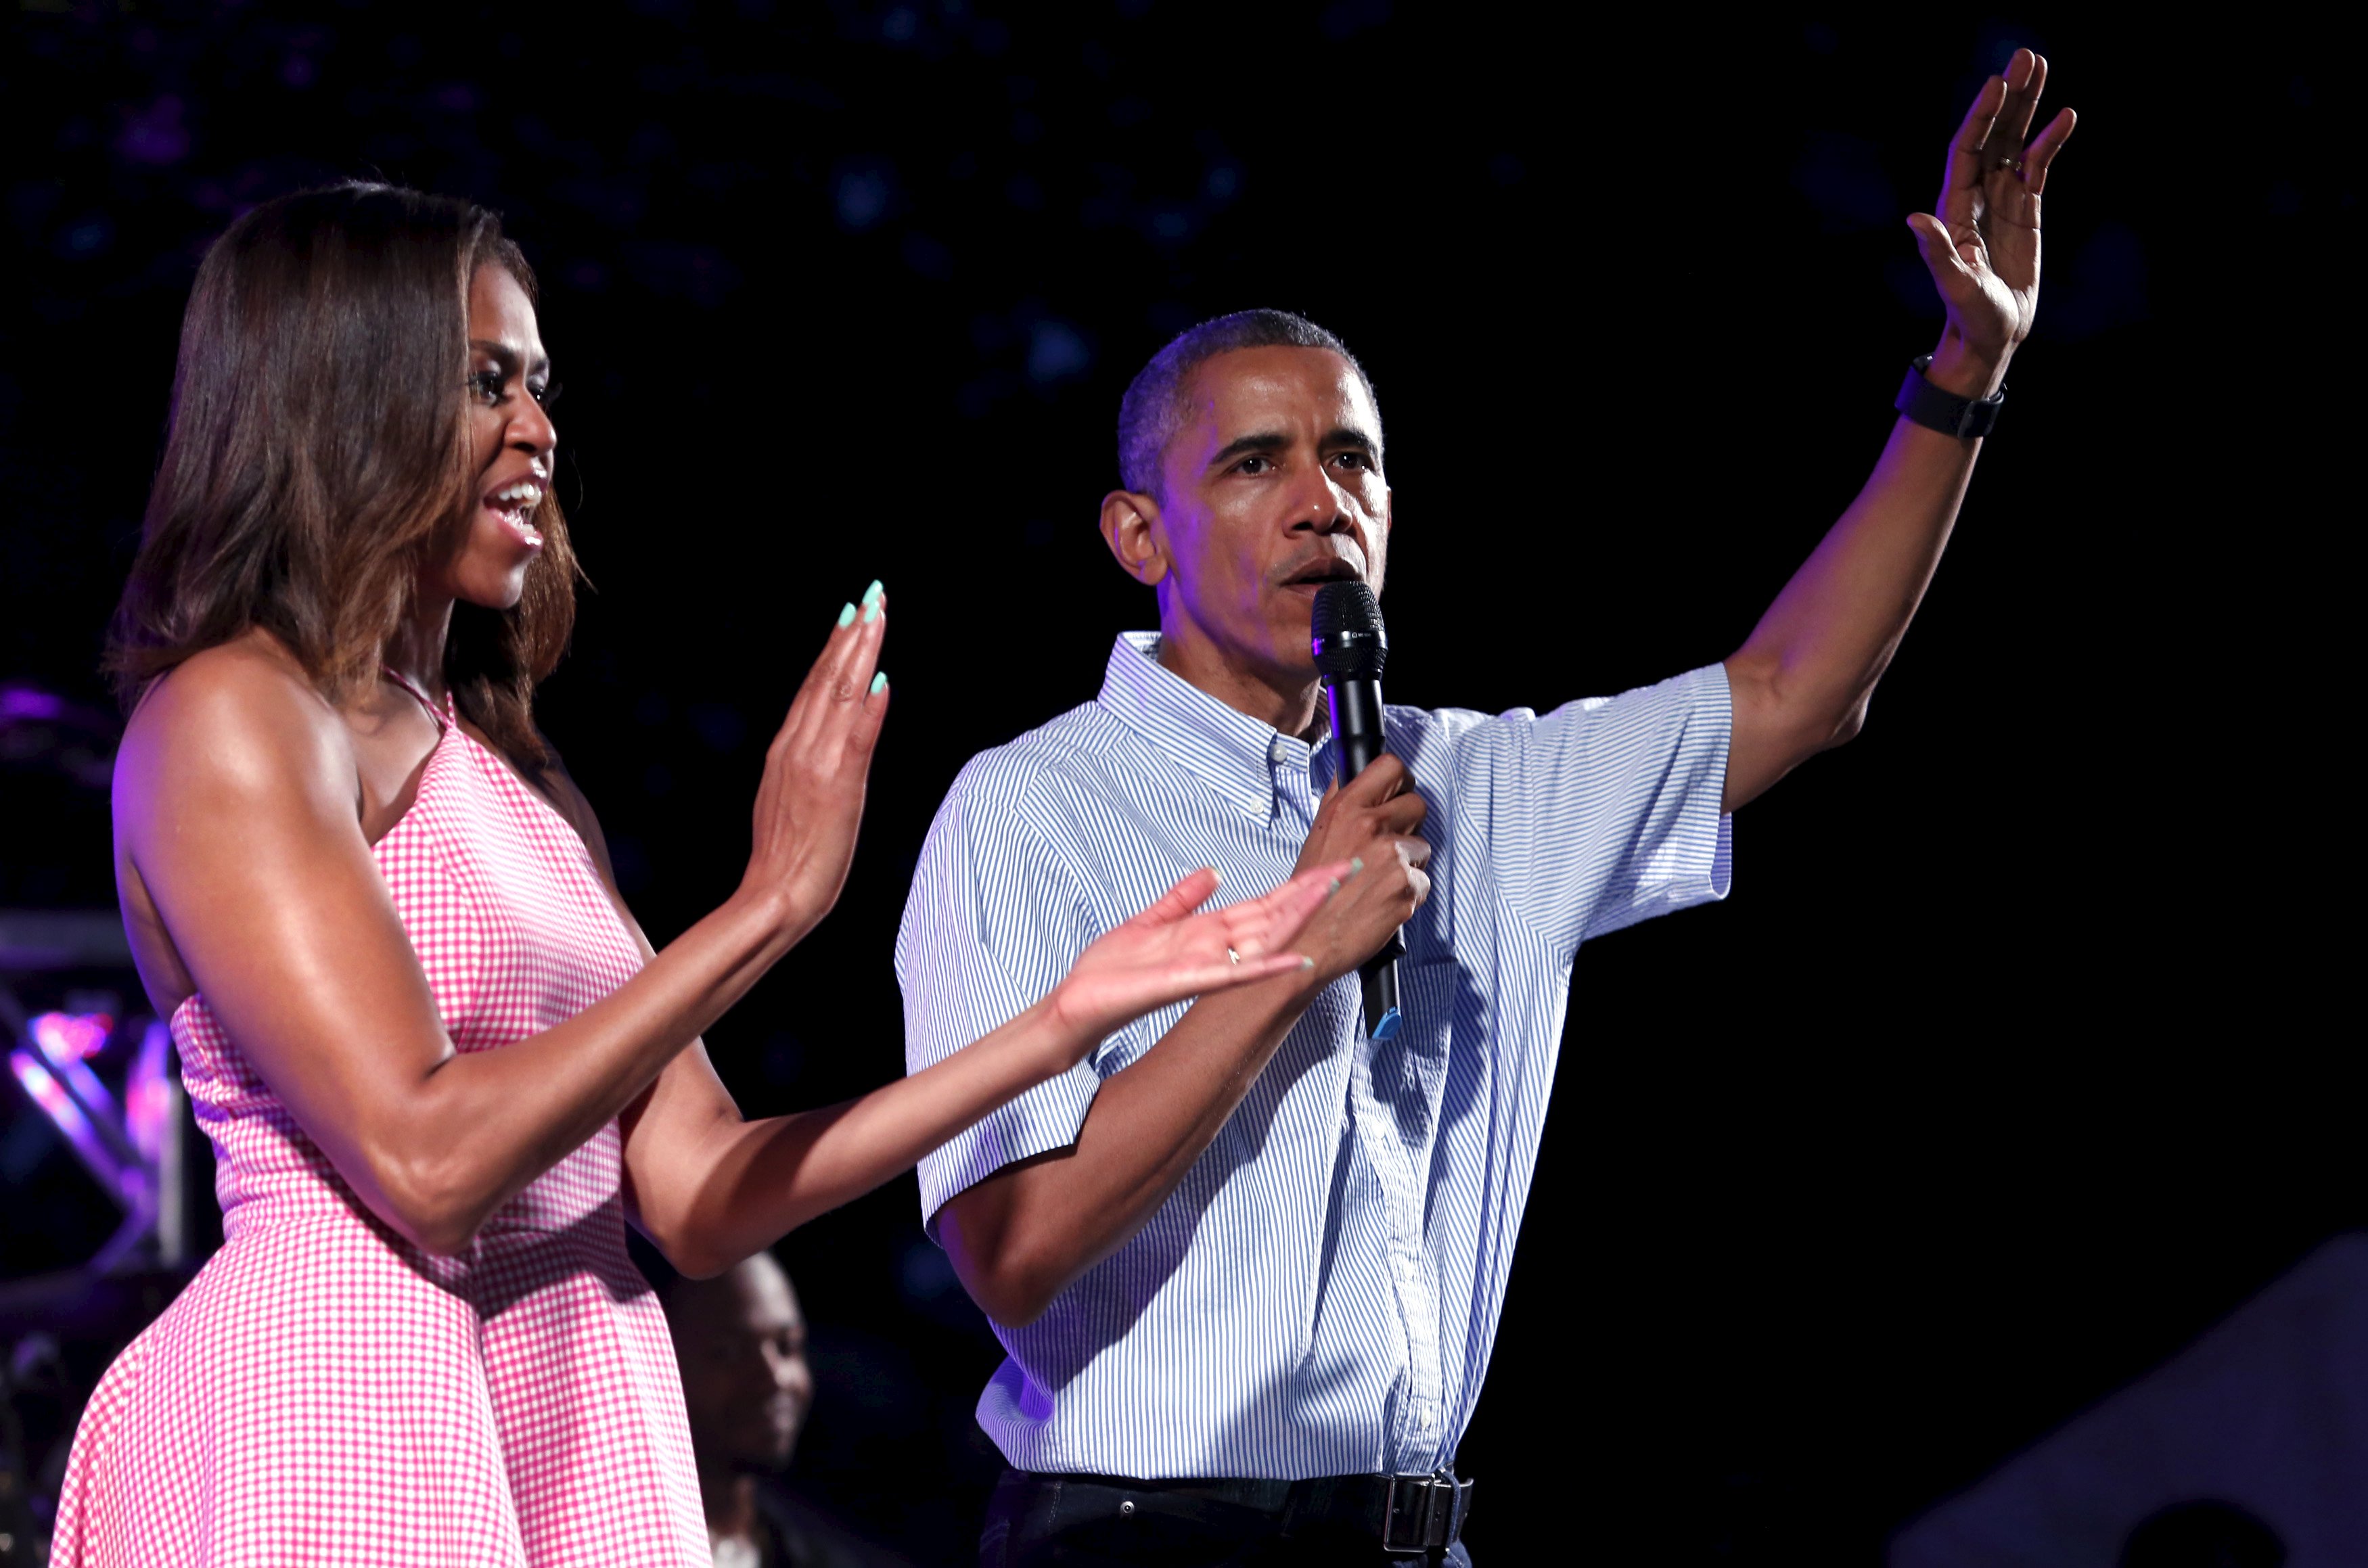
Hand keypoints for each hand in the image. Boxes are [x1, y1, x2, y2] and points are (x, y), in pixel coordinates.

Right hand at [739, 588, 889, 935]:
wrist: (773, 897)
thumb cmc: (788, 858)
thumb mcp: (791, 796)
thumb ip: (810, 758)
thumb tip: (833, 728)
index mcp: (787, 749)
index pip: (815, 685)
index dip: (836, 646)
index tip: (854, 613)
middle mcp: (799, 748)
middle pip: (828, 678)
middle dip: (853, 634)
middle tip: (873, 595)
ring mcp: (817, 765)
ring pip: (840, 696)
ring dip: (862, 654)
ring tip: (878, 617)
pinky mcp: (838, 788)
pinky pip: (857, 741)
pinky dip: (869, 710)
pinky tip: (882, 683)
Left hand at [1044, 860, 1354, 1057]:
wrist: (1079, 1002)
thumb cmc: (1111, 969)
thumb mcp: (1150, 919)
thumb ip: (1183, 897)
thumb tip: (1213, 872)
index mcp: (1207, 932)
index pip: (1262, 904)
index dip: (1295, 886)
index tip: (1328, 867)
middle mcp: (1215, 948)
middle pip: (1273, 916)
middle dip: (1310, 894)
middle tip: (1349, 870)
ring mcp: (1207, 966)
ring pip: (1263, 939)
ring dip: (1298, 917)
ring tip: (1330, 893)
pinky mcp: (1191, 982)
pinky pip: (1236, 975)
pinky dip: (1265, 967)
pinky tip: (1293, 959)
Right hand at [1290, 754, 1430, 984]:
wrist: (1308, 939)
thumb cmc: (1312, 892)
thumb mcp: (1318, 834)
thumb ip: (1340, 800)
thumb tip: (1353, 772)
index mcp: (1345, 808)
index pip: (1391, 767)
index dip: (1399, 781)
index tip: (1397, 793)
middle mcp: (1370, 826)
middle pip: (1417, 803)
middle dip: (1408, 824)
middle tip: (1389, 844)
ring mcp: (1391, 856)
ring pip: (1423, 845)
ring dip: (1409, 862)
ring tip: (1380, 879)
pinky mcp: (1406, 886)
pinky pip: (1424, 879)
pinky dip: (1409, 892)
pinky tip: (1384, 899)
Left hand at [1910, 48, 2077, 394]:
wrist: (1991, 335)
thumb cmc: (1969, 314)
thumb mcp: (1955, 284)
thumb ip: (1938, 252)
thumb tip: (1914, 221)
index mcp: (1953, 208)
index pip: (1968, 149)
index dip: (1981, 116)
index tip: (1997, 82)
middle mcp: (1975, 196)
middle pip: (1993, 134)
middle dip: (2009, 97)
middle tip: (2026, 56)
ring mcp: (2001, 200)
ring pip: (2015, 142)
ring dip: (2028, 107)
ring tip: (2042, 66)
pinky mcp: (2026, 211)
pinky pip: (2038, 167)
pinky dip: (2049, 142)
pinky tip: (2065, 116)